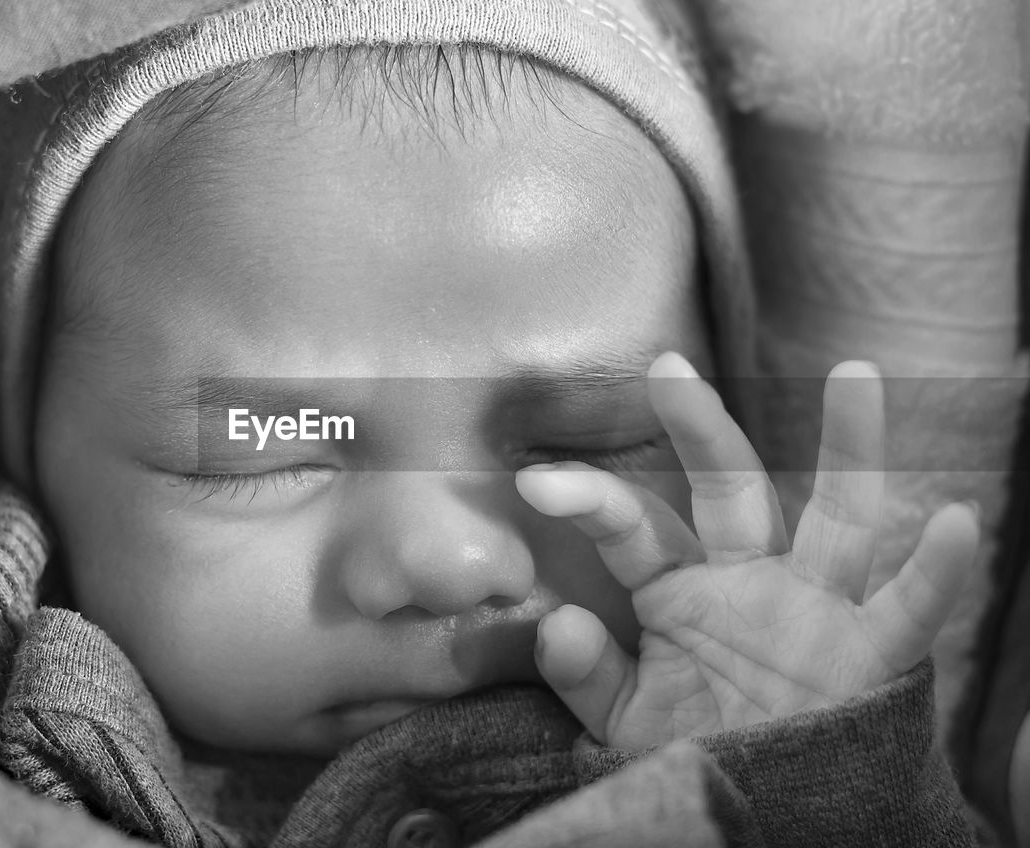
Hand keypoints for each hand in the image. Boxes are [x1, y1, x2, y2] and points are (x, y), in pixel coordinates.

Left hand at [515, 352, 977, 749]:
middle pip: (728, 488)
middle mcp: (748, 579)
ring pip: (838, 517)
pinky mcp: (870, 654)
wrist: (765, 811)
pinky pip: (908, 610)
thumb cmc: (693, 751)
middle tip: (666, 367)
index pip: (632, 530)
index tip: (536, 483)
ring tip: (855, 373)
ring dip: (850, 449)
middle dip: (700, 429)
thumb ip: (590, 676)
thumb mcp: (629, 720)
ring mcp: (813, 607)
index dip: (589, 501)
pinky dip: (934, 572)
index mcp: (678, 591)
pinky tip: (955, 521)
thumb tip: (557, 625)